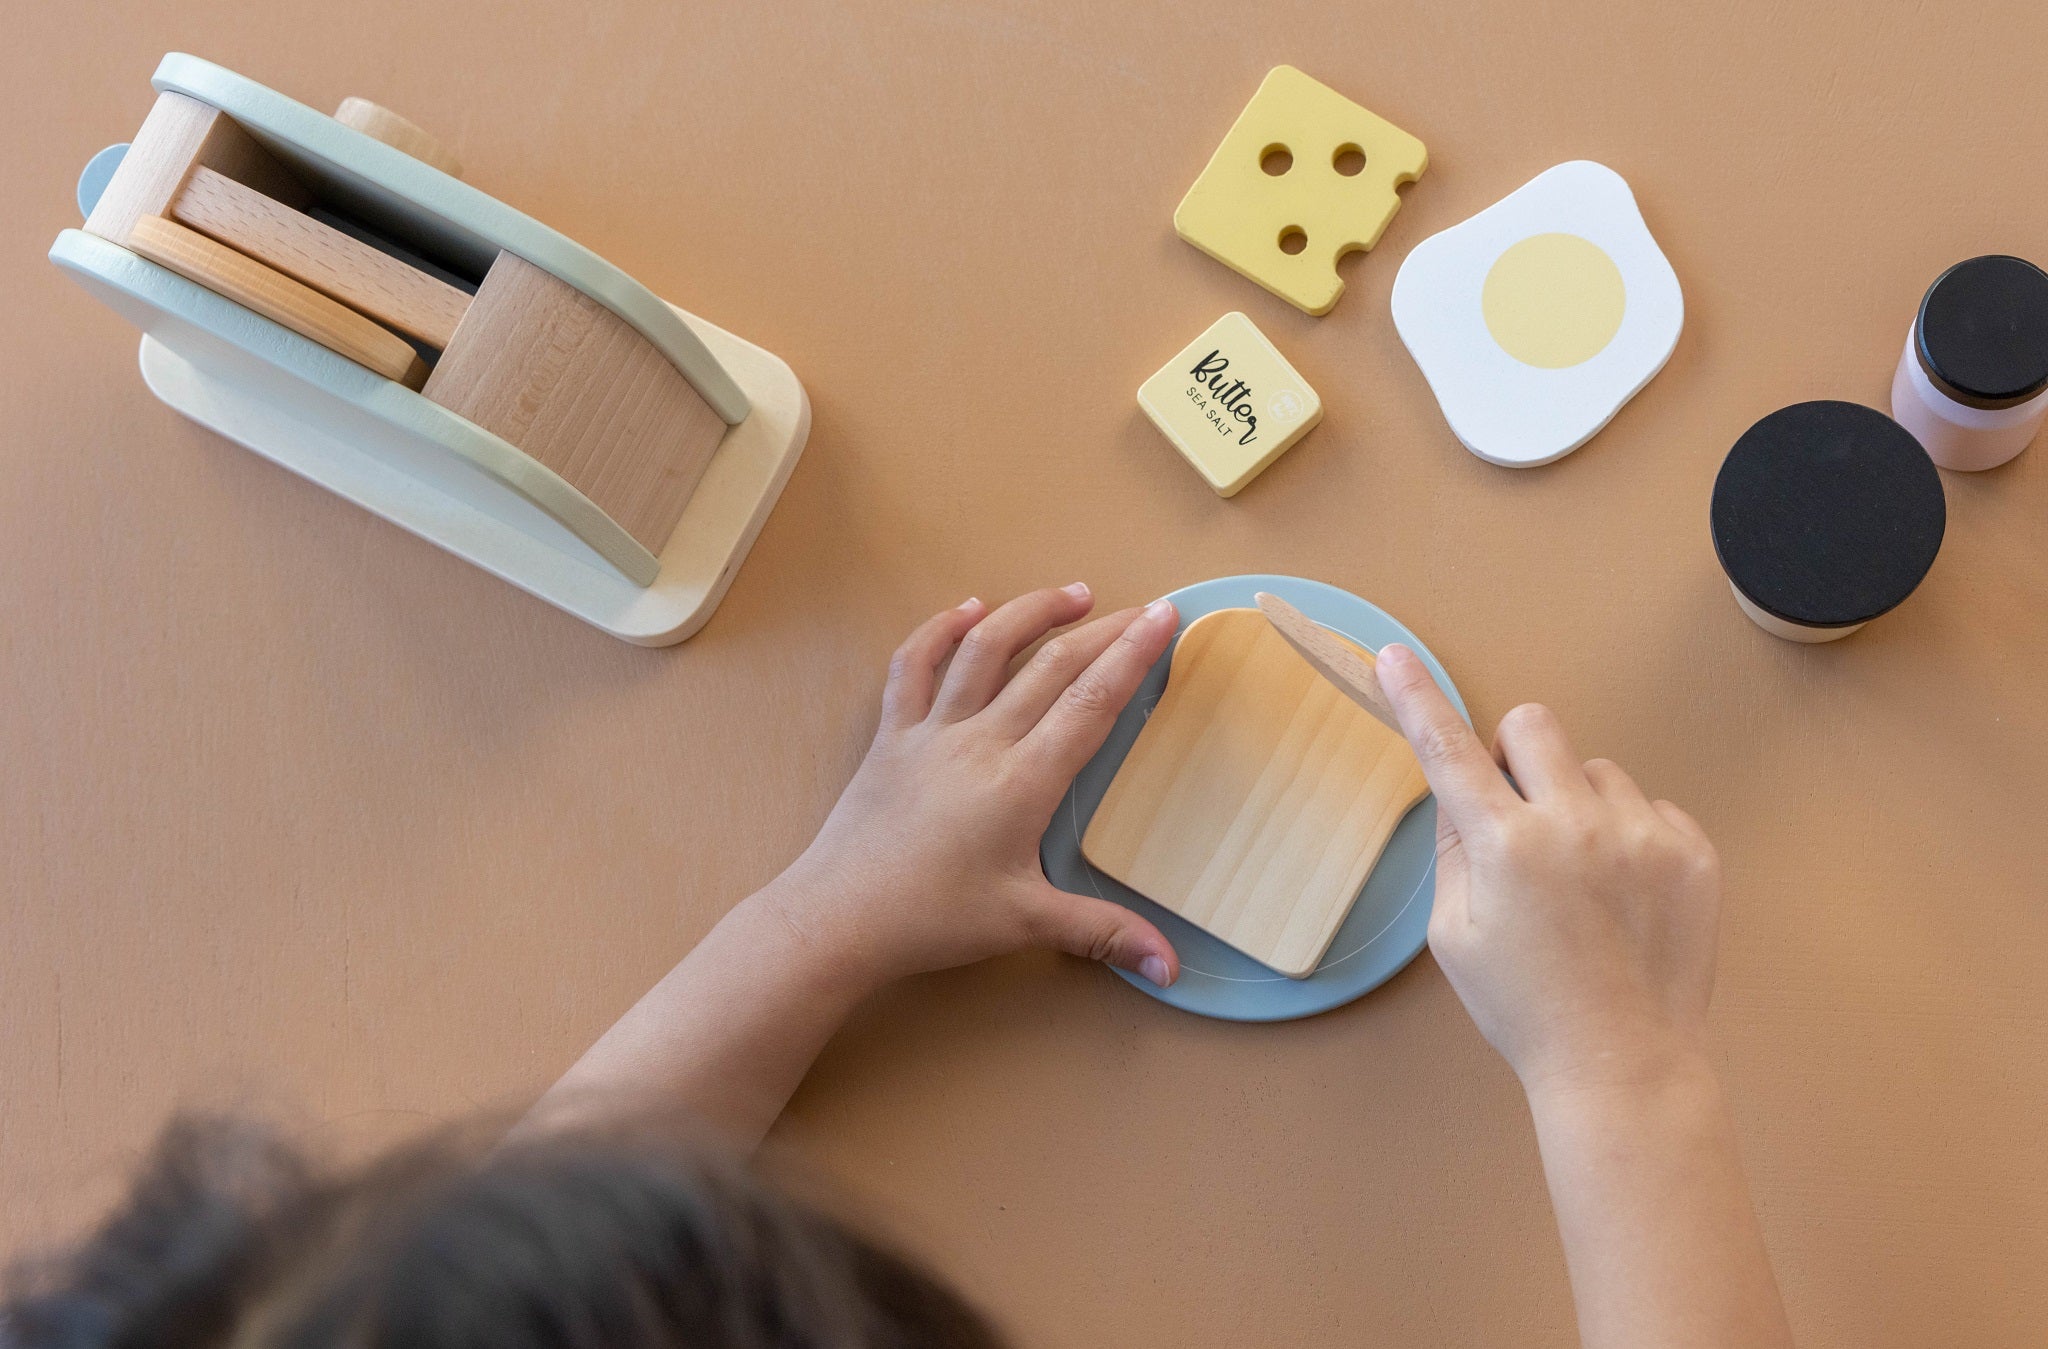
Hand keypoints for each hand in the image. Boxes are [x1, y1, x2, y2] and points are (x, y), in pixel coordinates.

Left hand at [769, 585, 1182, 992]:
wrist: (838, 918)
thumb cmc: (932, 920)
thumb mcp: (1025, 925)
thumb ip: (1103, 934)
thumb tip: (1172, 968)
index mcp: (1022, 782)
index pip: (1091, 703)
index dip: (1133, 655)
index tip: (1165, 617)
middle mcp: (980, 742)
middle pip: (1051, 667)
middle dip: (1103, 630)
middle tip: (1142, 608)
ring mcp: (930, 732)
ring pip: (984, 649)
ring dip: (1030, 612)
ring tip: (1073, 594)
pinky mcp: (890, 736)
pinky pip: (913, 666)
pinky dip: (940, 629)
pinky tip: (967, 608)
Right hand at [1374, 644, 1721, 1098]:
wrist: (1624, 1064)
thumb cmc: (1524, 1007)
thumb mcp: (1454, 935)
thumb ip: (1454, 851)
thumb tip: (1463, 795)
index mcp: (1505, 846)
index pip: (1449, 750)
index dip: (1417, 699)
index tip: (1397, 657)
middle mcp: (1575, 826)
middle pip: (1533, 726)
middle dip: (1516, 755)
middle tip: (1518, 816)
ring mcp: (1642, 834)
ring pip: (1595, 770)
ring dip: (1578, 804)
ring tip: (1583, 880)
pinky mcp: (1692, 851)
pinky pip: (1649, 806)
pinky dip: (1630, 836)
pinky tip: (1625, 896)